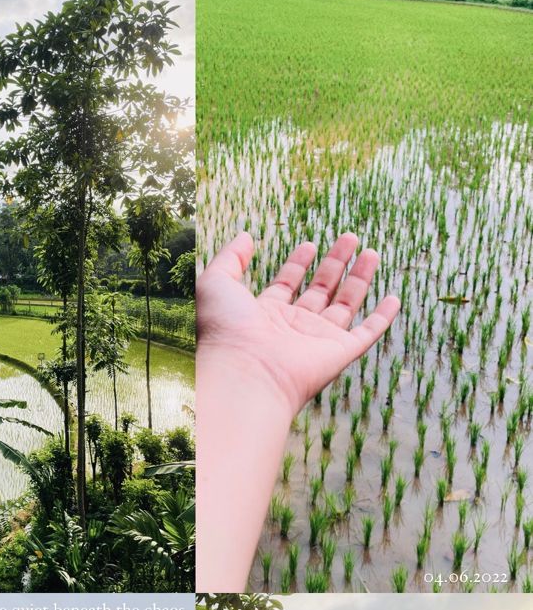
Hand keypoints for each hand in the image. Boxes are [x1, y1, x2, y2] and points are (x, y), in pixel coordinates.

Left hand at [197, 231, 399, 417]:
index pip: (287, 285)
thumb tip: (246, 235)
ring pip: (346, 306)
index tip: (309, 243)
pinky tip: (394, 298)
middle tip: (350, 236)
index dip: (297, 263)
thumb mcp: (216, 283)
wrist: (245, 374)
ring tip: (371, 251)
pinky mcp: (339, 354)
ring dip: (359, 279)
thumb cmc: (225, 331)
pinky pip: (367, 334)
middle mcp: (293, 329)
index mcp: (265, 315)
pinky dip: (382, 318)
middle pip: (320, 291)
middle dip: (335, 263)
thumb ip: (230, 257)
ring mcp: (317, 342)